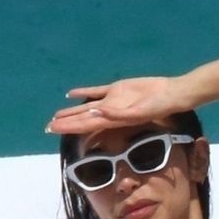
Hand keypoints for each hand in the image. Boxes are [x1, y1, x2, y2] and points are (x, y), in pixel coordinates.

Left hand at [47, 76, 189, 134]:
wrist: (171, 94)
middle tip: (47, 127)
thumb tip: (97, 112)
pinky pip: (96, 91)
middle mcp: (109, 112)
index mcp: (112, 120)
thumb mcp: (139, 112)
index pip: (85, 125)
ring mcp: (112, 101)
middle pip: (82, 119)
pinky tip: (70, 94)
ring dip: (71, 112)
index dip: (68, 127)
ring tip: (55, 116)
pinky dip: (83, 92)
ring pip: (86, 107)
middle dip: (65, 123)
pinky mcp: (117, 89)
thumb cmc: (159, 106)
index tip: (52, 129)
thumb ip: (118, 113)